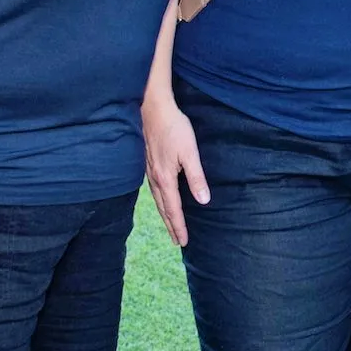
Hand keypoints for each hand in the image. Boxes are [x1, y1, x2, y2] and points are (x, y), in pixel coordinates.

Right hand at [143, 93, 208, 246]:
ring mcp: (149, 170)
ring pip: (157, 200)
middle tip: (176, 241)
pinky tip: (161, 199)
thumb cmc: (174, 128)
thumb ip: (196, 177)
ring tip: (169, 225)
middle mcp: (155, 178)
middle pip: (163, 208)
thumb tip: (203, 200)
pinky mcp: (147, 162)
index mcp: (166, 178)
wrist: (153, 108)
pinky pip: (153, 189)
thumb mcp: (190, 152)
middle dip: (171, 225)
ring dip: (164, 214)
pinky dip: (159, 201)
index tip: (183, 241)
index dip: (179, 226)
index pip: (173, 209)